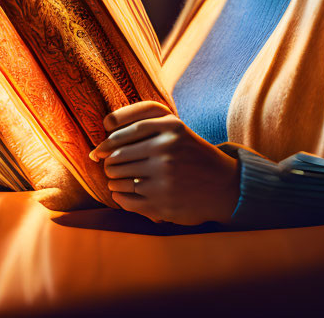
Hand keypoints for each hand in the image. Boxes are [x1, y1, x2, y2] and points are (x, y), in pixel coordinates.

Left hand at [88, 101, 239, 224]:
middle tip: (109, 167)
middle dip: (108, 163)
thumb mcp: (177, 128)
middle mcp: (167, 149)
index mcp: (171, 126)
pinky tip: (123, 193)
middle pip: (117, 156)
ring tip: (116, 179)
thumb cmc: (192, 154)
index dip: (106, 142)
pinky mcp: (161, 202)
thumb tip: (105, 123)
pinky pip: (125, 199)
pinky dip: (118, 197)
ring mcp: (164, 178)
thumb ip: (145, 121)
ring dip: (112, 180)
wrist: (224, 186)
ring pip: (118, 178)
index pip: (123, 132)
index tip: (99, 150)